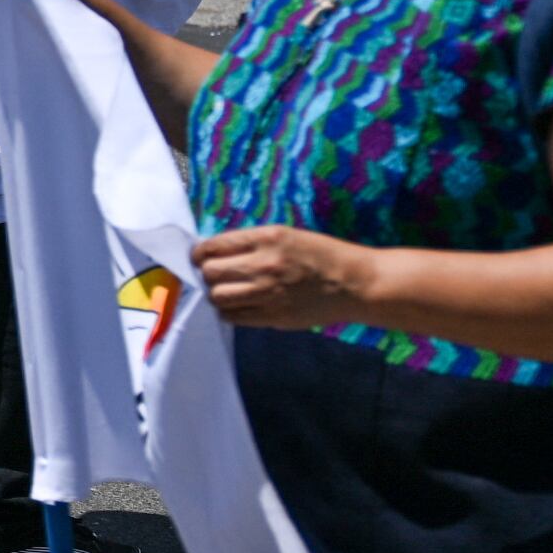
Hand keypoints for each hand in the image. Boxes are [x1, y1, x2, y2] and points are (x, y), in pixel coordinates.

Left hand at [195, 223, 381, 327]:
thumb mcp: (286, 235)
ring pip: (218, 297)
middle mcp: (264, 265)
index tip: (198, 257)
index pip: (214, 246)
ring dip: (215, 294)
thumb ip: (251, 243)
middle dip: (206, 273)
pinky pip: (234, 317)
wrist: (354, 283)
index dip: (199, 253)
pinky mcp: (274, 317)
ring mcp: (268, 293)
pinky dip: (228, 311)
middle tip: (212, 275)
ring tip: (224, 290)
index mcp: (267, 238)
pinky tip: (237, 305)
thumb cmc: (320, 255)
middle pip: (210, 272)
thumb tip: (215, 253)